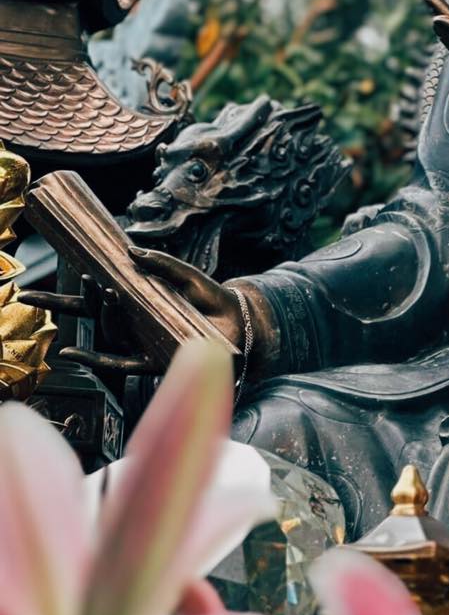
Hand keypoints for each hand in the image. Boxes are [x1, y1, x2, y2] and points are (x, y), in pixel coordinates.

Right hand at [21, 248, 243, 377]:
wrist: (237, 321)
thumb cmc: (208, 297)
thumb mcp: (184, 274)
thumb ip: (160, 263)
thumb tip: (131, 250)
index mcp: (135, 303)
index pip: (95, 299)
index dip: (70, 294)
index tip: (45, 284)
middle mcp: (133, 325)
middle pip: (96, 317)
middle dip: (79, 303)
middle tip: (82, 285)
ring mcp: (140, 343)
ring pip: (111, 332)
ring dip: (103, 315)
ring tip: (106, 293)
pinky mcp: (152, 360)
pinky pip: (118, 364)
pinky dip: (95, 361)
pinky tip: (72, 356)